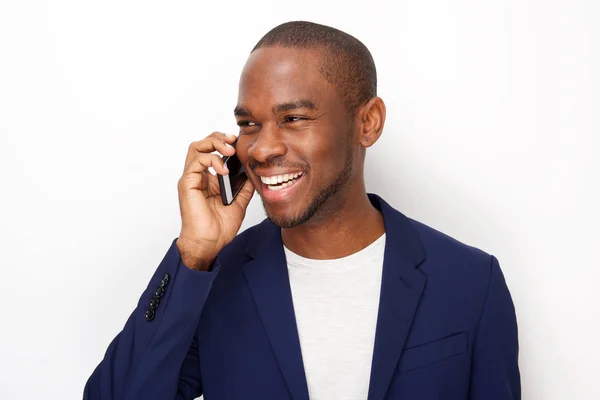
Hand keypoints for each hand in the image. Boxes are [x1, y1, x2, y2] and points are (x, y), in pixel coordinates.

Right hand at [176, 132, 253, 269]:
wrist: (209, 243)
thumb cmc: (219, 228)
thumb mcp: (239, 202)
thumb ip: (244, 187)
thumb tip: (254, 173)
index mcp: (209, 179)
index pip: (212, 151)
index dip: (224, 142)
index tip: (239, 142)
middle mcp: (198, 176)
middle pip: (202, 144)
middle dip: (218, 137)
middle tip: (233, 140)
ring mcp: (191, 179)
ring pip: (196, 147)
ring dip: (213, 143)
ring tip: (229, 150)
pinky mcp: (187, 184)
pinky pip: (196, 162)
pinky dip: (211, 160)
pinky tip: (223, 170)